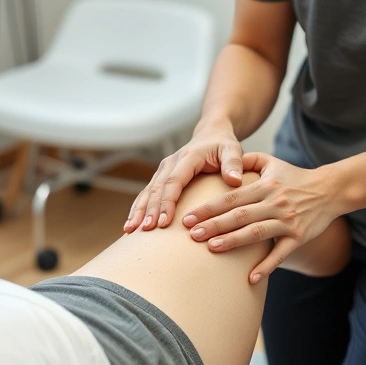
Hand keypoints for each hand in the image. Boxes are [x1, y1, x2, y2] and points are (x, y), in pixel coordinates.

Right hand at [124, 123, 244, 232]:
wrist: (211, 134)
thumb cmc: (223, 144)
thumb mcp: (232, 150)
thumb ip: (233, 164)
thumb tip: (235, 181)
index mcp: (188, 158)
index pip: (174, 182)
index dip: (167, 202)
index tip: (164, 222)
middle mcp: (171, 163)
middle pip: (157, 189)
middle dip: (150, 210)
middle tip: (146, 230)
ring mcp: (163, 170)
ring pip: (148, 192)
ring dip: (139, 210)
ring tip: (131, 230)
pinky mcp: (161, 177)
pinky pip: (147, 194)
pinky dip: (139, 208)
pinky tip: (131, 225)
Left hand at [182, 152, 339, 283]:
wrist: (330, 190)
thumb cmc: (295, 177)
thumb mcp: (272, 162)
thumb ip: (247, 160)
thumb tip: (223, 163)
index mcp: (265, 185)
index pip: (231, 197)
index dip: (208, 207)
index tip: (188, 217)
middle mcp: (275, 202)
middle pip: (239, 215)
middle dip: (213, 225)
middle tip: (191, 234)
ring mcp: (287, 221)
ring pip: (256, 233)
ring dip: (233, 242)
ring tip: (211, 248)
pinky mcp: (298, 237)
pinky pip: (280, 254)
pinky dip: (266, 267)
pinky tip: (250, 279)